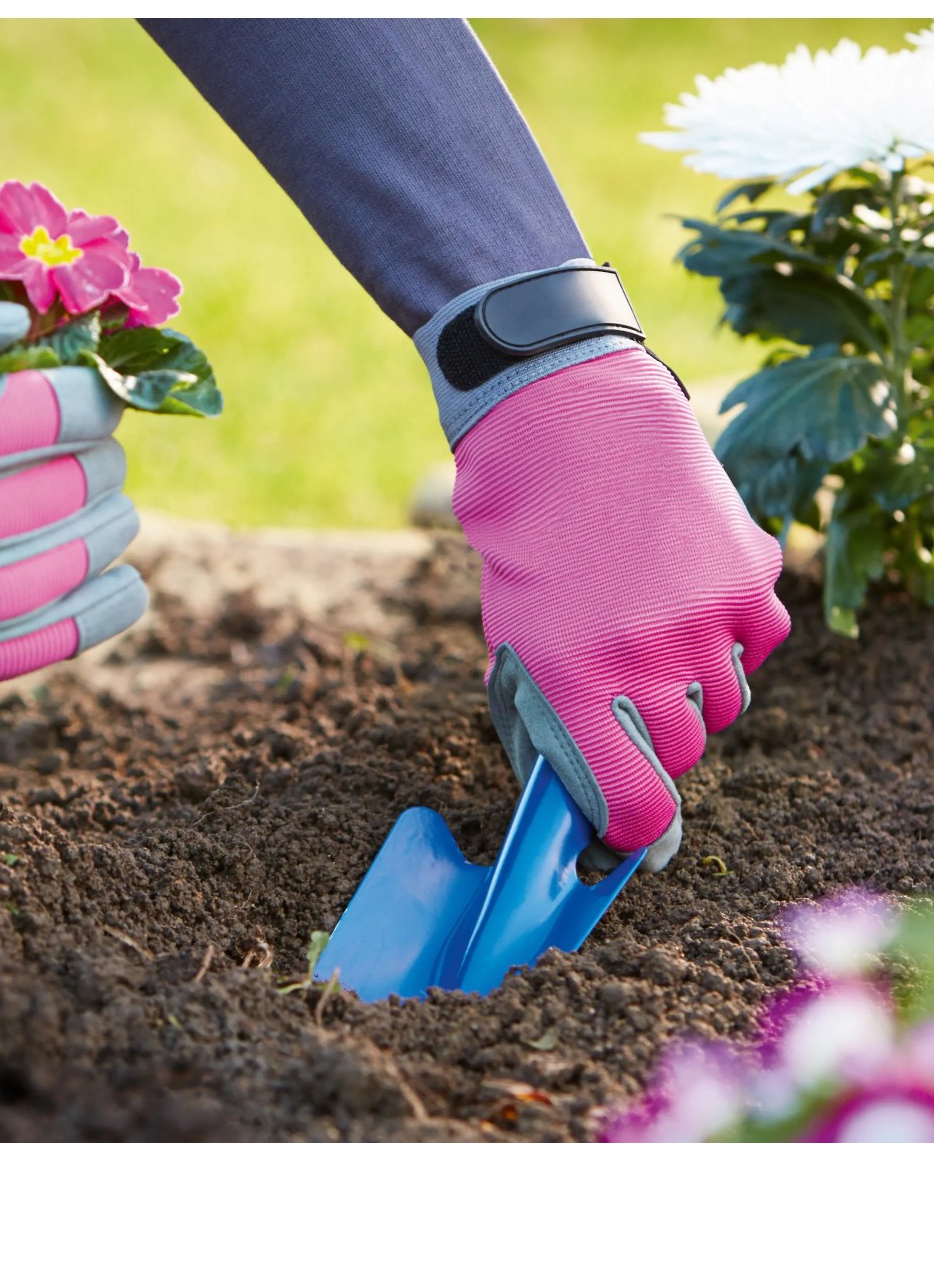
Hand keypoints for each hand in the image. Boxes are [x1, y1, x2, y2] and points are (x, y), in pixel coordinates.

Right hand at [0, 303, 146, 705]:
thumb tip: (21, 323)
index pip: (26, 418)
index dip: (87, 398)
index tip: (103, 392)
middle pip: (50, 492)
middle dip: (98, 462)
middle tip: (104, 450)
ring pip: (55, 568)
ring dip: (107, 530)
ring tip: (115, 508)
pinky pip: (36, 646)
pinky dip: (97, 612)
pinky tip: (127, 583)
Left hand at [452, 345, 789, 868]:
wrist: (572, 432)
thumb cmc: (528, 546)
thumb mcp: (512, 639)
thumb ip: (549, 723)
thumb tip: (584, 803)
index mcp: (573, 682)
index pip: (632, 804)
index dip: (635, 832)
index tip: (631, 836)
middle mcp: (649, 662)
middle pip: (681, 753)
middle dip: (655, 738)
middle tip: (625, 687)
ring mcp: (708, 621)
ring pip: (726, 704)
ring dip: (695, 687)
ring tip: (650, 625)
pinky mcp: (753, 580)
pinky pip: (757, 646)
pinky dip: (727, 634)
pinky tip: (683, 588)